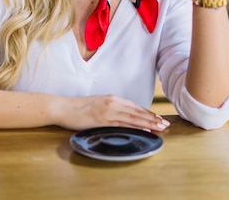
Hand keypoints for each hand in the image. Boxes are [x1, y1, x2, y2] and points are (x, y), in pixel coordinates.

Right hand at [55, 94, 169, 131]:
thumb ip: (111, 109)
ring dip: (148, 123)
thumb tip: (122, 116)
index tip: (158, 118)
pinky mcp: (102, 119)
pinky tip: (143, 130)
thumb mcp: (98, 104)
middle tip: (165, 124)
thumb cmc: (79, 108)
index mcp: (112, 98)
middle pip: (137, 111)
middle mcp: (113, 102)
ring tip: (160, 127)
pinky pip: (122, 124)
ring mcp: (108, 110)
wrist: (63, 107)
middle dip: (153, 118)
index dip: (148, 113)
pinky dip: (135, 126)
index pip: (135, 106)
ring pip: (133, 117)